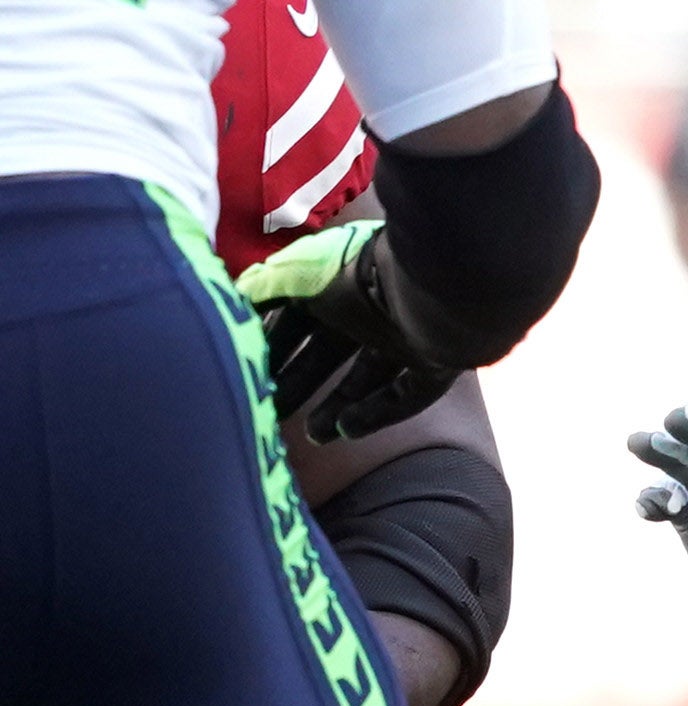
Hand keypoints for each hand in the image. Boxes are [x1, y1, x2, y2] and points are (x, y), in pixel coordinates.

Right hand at [239, 221, 458, 443]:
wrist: (434, 279)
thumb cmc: (359, 270)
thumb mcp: (295, 275)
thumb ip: (262, 288)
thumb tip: (231, 299)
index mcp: (338, 284)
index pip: (300, 320)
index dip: (274, 346)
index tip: (248, 371)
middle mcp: (372, 311)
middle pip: (330, 354)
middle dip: (300, 382)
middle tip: (271, 410)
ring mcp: (408, 337)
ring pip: (369, 378)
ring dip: (339, 406)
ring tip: (313, 435)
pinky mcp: (438, 363)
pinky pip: (406, 396)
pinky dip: (377, 412)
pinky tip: (347, 430)